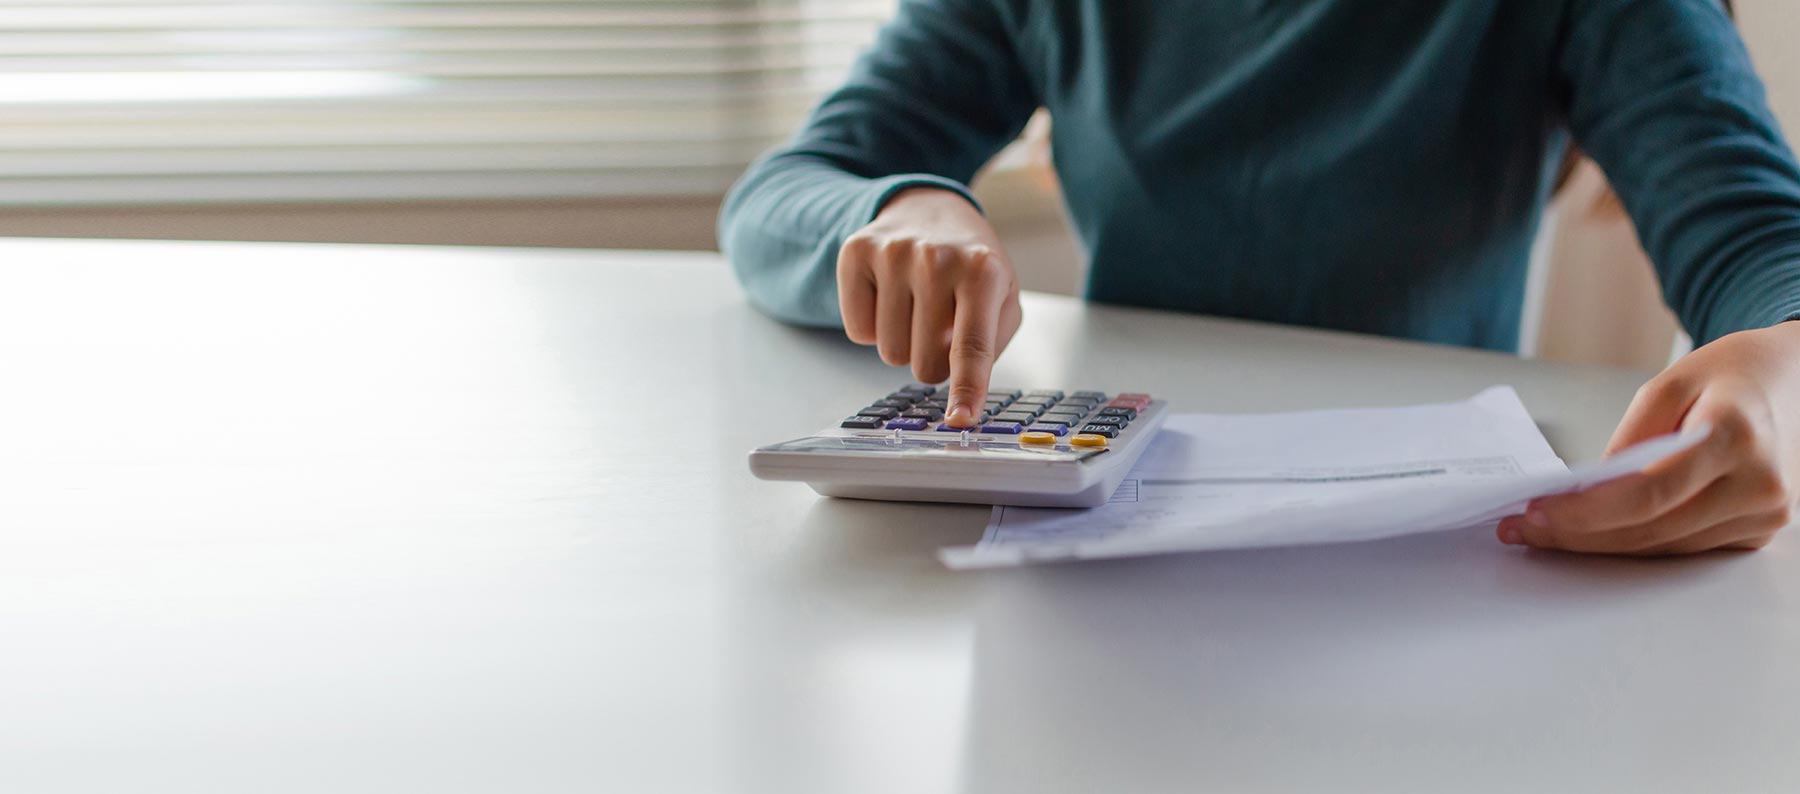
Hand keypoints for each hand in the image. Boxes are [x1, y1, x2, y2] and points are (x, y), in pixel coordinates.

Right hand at [838, 187, 1021, 426]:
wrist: (929, 208)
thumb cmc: (970, 264)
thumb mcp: (1002, 297)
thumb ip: (990, 346)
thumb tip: (962, 397)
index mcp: (983, 271)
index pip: (972, 345)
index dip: (966, 388)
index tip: (961, 420)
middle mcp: (937, 258)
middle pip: (924, 363)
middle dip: (933, 360)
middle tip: (940, 326)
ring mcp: (893, 252)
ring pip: (888, 352)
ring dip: (903, 343)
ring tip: (916, 306)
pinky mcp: (856, 252)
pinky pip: (856, 332)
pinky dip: (872, 327)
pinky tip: (888, 296)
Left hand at [1498, 322, 1799, 554]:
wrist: (1794, 382)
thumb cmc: (1729, 376)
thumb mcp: (1669, 384)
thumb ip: (1629, 439)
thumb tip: (1587, 492)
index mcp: (1734, 435)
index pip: (1649, 492)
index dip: (1586, 512)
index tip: (1536, 513)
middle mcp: (1759, 483)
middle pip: (1651, 529)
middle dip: (1579, 535)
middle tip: (1521, 530)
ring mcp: (1765, 513)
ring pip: (1663, 547)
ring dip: (1599, 545)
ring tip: (1544, 533)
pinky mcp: (1758, 530)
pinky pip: (1683, 547)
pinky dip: (1635, 542)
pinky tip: (1594, 533)